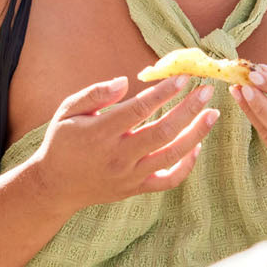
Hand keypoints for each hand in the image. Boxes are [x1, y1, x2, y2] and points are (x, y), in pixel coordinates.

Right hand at [32, 75, 219, 210]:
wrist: (54, 186)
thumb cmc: (62, 142)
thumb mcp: (67, 111)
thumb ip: (95, 93)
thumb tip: (124, 81)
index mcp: (100, 132)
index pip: (140, 109)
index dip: (164, 92)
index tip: (183, 77)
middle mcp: (118, 155)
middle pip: (163, 131)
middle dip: (189, 109)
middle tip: (207, 91)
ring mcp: (129, 175)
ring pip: (171, 155)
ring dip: (196, 134)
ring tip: (213, 114)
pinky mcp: (135, 189)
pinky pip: (168, 180)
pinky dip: (186, 165)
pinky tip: (196, 146)